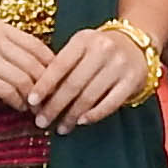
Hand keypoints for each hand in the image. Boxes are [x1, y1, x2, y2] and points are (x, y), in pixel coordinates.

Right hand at [0, 17, 53, 115]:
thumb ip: (6, 47)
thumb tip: (35, 68)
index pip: (38, 46)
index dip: (52, 66)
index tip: (56, 83)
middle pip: (35, 64)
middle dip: (47, 86)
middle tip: (51, 101)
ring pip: (24, 78)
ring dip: (33, 97)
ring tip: (35, 108)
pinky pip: (7, 90)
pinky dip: (17, 101)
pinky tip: (18, 107)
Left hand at [24, 24, 161, 132]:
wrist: (136, 44)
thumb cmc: (99, 50)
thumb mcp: (80, 48)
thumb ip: (62, 66)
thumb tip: (38, 96)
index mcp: (83, 40)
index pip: (59, 65)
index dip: (44, 85)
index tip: (31, 102)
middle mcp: (102, 50)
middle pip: (73, 84)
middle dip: (55, 106)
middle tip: (42, 121)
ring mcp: (119, 65)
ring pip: (90, 95)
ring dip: (72, 115)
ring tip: (61, 127)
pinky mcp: (133, 80)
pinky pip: (110, 102)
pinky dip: (94, 114)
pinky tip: (81, 122)